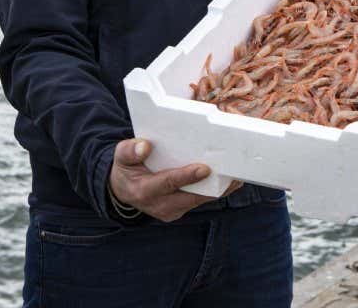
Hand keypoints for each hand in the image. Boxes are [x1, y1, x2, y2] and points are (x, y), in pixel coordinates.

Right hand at [109, 139, 240, 221]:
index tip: (204, 168)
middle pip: (191, 197)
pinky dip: (214, 192)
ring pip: (199, 201)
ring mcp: (171, 211)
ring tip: (236, 177)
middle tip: (232, 172)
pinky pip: (199, 201)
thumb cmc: (126, 168)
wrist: (123, 190)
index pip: (168, 183)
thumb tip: (144, 146)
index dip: (186, 177)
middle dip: (212, 186)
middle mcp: (159, 205)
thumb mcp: (121, 156)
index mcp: (144, 190)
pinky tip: (229, 182)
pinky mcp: (179, 210)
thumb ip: (129, 150)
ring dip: (218, 190)